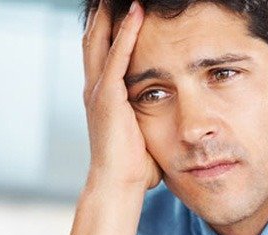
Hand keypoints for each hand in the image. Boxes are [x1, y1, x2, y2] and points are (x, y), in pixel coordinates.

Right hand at [82, 0, 161, 190]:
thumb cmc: (133, 167)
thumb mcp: (142, 133)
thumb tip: (173, 121)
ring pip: (100, 39)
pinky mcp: (107, 96)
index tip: (115, 7)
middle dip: (101, 13)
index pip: (101, 52)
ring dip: (109, 14)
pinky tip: (136, 11)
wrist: (117, 184)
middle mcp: (94, 88)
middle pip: (94, 38)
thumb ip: (150, 119)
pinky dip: (126, 31)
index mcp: (102, 96)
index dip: (106, 28)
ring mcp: (98, 90)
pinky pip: (117, 55)